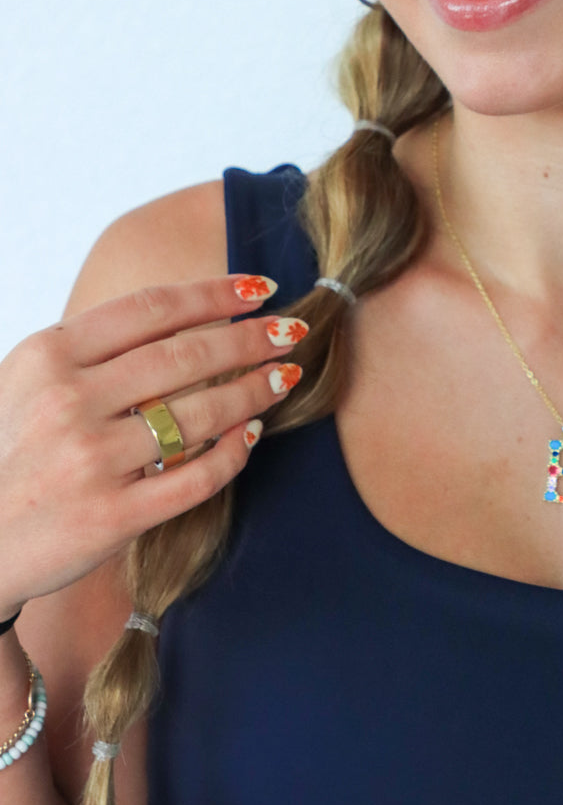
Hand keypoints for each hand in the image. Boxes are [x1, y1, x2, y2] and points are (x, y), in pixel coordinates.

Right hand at [0, 276, 306, 617]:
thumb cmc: (12, 448)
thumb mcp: (29, 380)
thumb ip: (94, 349)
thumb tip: (188, 312)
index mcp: (48, 356)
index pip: (150, 309)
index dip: (214, 294)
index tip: (260, 288)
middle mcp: (68, 403)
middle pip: (184, 356)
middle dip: (249, 339)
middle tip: (291, 330)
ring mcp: (91, 462)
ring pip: (199, 416)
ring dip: (253, 391)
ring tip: (283, 377)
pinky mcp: (111, 516)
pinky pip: (195, 478)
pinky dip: (234, 452)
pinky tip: (253, 433)